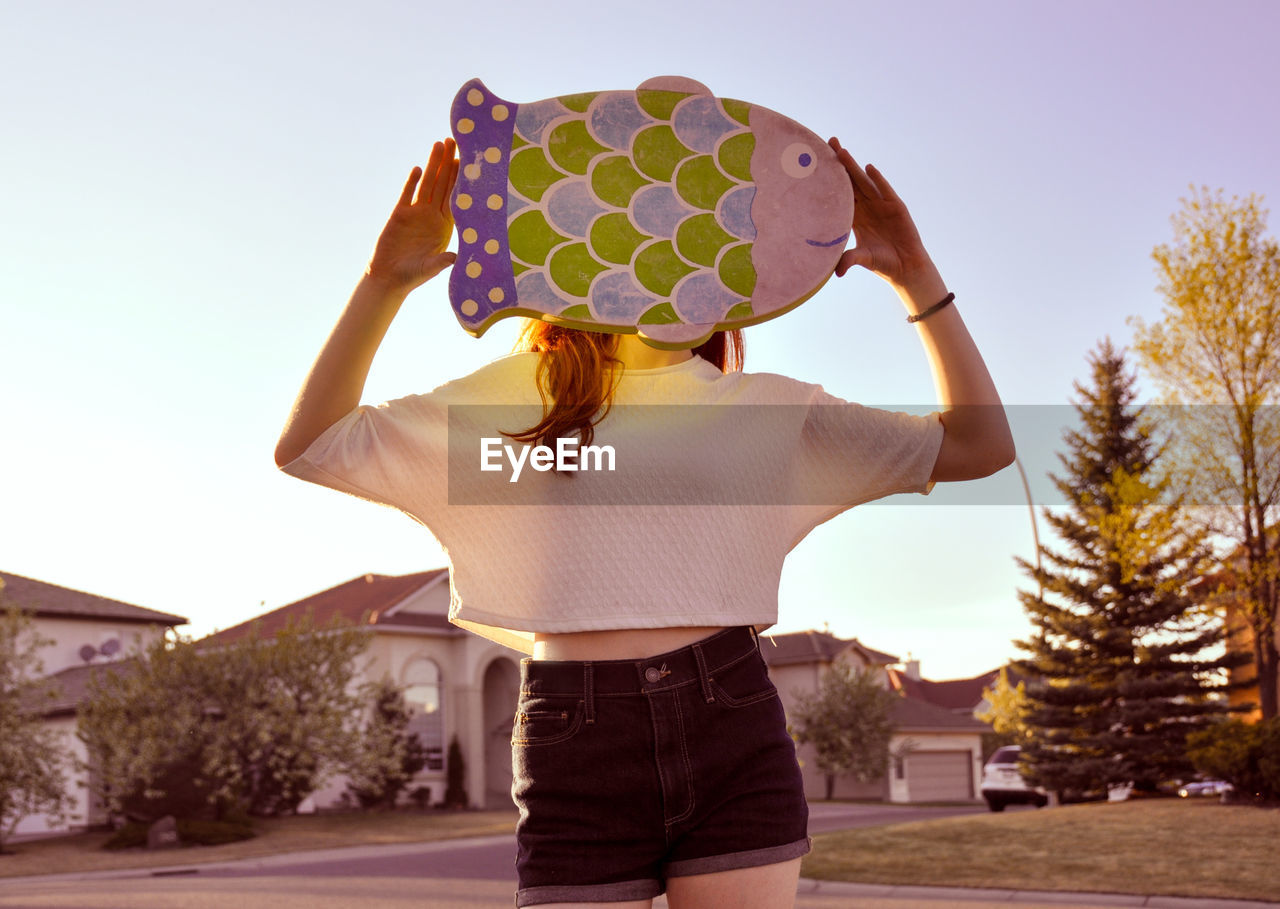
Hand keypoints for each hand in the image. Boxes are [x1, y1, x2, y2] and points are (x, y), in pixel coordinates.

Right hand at [366, 138, 459, 291]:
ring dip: (433, 165)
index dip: (462, 181)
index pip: (456, 198)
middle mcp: (431, 215)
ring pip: (427, 184)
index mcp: (444, 226)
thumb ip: (442, 262)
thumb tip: (456, 258)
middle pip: (443, 184)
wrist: (389, 277)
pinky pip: (407, 195)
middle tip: (455, 141)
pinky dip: (412, 182)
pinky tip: (418, 169)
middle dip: (449, 163)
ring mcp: (415, 213)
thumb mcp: (430, 269)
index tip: (469, 163)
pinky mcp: (399, 215)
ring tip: (439, 145)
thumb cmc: (413, 276)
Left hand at [828, 137, 939, 292]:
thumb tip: (836, 272)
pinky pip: (884, 191)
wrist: (906, 266)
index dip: (828, 180)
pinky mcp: (896, 207)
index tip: (816, 164)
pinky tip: (869, 168)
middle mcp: (866, 207)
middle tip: (826, 143)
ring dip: (853, 167)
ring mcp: (881, 205)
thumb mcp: (863, 258)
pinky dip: (877, 180)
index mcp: (854, 217)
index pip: (838, 195)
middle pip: (850, 181)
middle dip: (839, 163)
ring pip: (864, 182)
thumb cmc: (882, 263)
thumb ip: (850, 260)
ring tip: (841, 152)